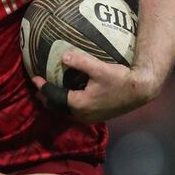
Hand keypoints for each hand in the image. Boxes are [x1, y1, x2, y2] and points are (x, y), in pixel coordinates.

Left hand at [31, 51, 157, 121]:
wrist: (140, 91)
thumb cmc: (121, 79)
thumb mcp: (100, 68)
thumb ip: (80, 62)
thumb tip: (63, 57)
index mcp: (79, 104)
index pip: (54, 96)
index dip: (43, 87)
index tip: (34, 78)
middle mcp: (82, 115)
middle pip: (57, 108)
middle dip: (46, 98)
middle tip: (38, 88)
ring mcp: (89, 117)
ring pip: (65, 112)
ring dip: (56, 103)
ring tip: (49, 93)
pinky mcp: (96, 116)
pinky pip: (75, 112)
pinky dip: (67, 104)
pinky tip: (69, 95)